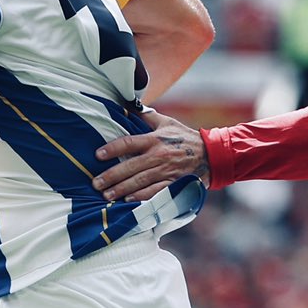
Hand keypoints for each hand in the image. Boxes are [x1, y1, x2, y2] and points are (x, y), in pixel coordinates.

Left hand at [92, 110, 209, 200]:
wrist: (212, 155)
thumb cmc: (185, 138)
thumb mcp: (167, 123)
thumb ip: (147, 116)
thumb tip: (128, 105)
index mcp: (155, 139)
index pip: (129, 143)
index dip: (112, 149)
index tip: (97, 155)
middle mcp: (159, 156)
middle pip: (131, 166)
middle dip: (111, 176)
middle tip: (96, 183)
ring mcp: (166, 171)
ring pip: (140, 181)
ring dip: (122, 189)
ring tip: (106, 195)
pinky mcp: (174, 184)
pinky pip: (154, 192)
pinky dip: (141, 197)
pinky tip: (127, 201)